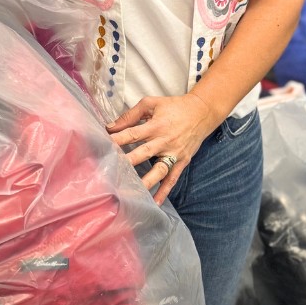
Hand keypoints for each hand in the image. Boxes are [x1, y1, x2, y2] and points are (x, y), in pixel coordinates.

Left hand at [106, 93, 220, 204]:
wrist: (202, 112)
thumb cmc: (174, 106)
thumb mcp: (152, 103)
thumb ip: (131, 115)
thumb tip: (111, 127)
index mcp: (155, 125)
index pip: (132, 134)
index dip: (117, 140)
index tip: (103, 147)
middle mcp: (164, 141)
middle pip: (143, 153)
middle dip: (127, 162)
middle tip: (112, 172)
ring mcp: (174, 153)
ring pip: (158, 170)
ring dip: (145, 182)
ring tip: (131, 192)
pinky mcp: (182, 161)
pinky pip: (172, 178)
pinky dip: (164, 191)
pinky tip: (155, 202)